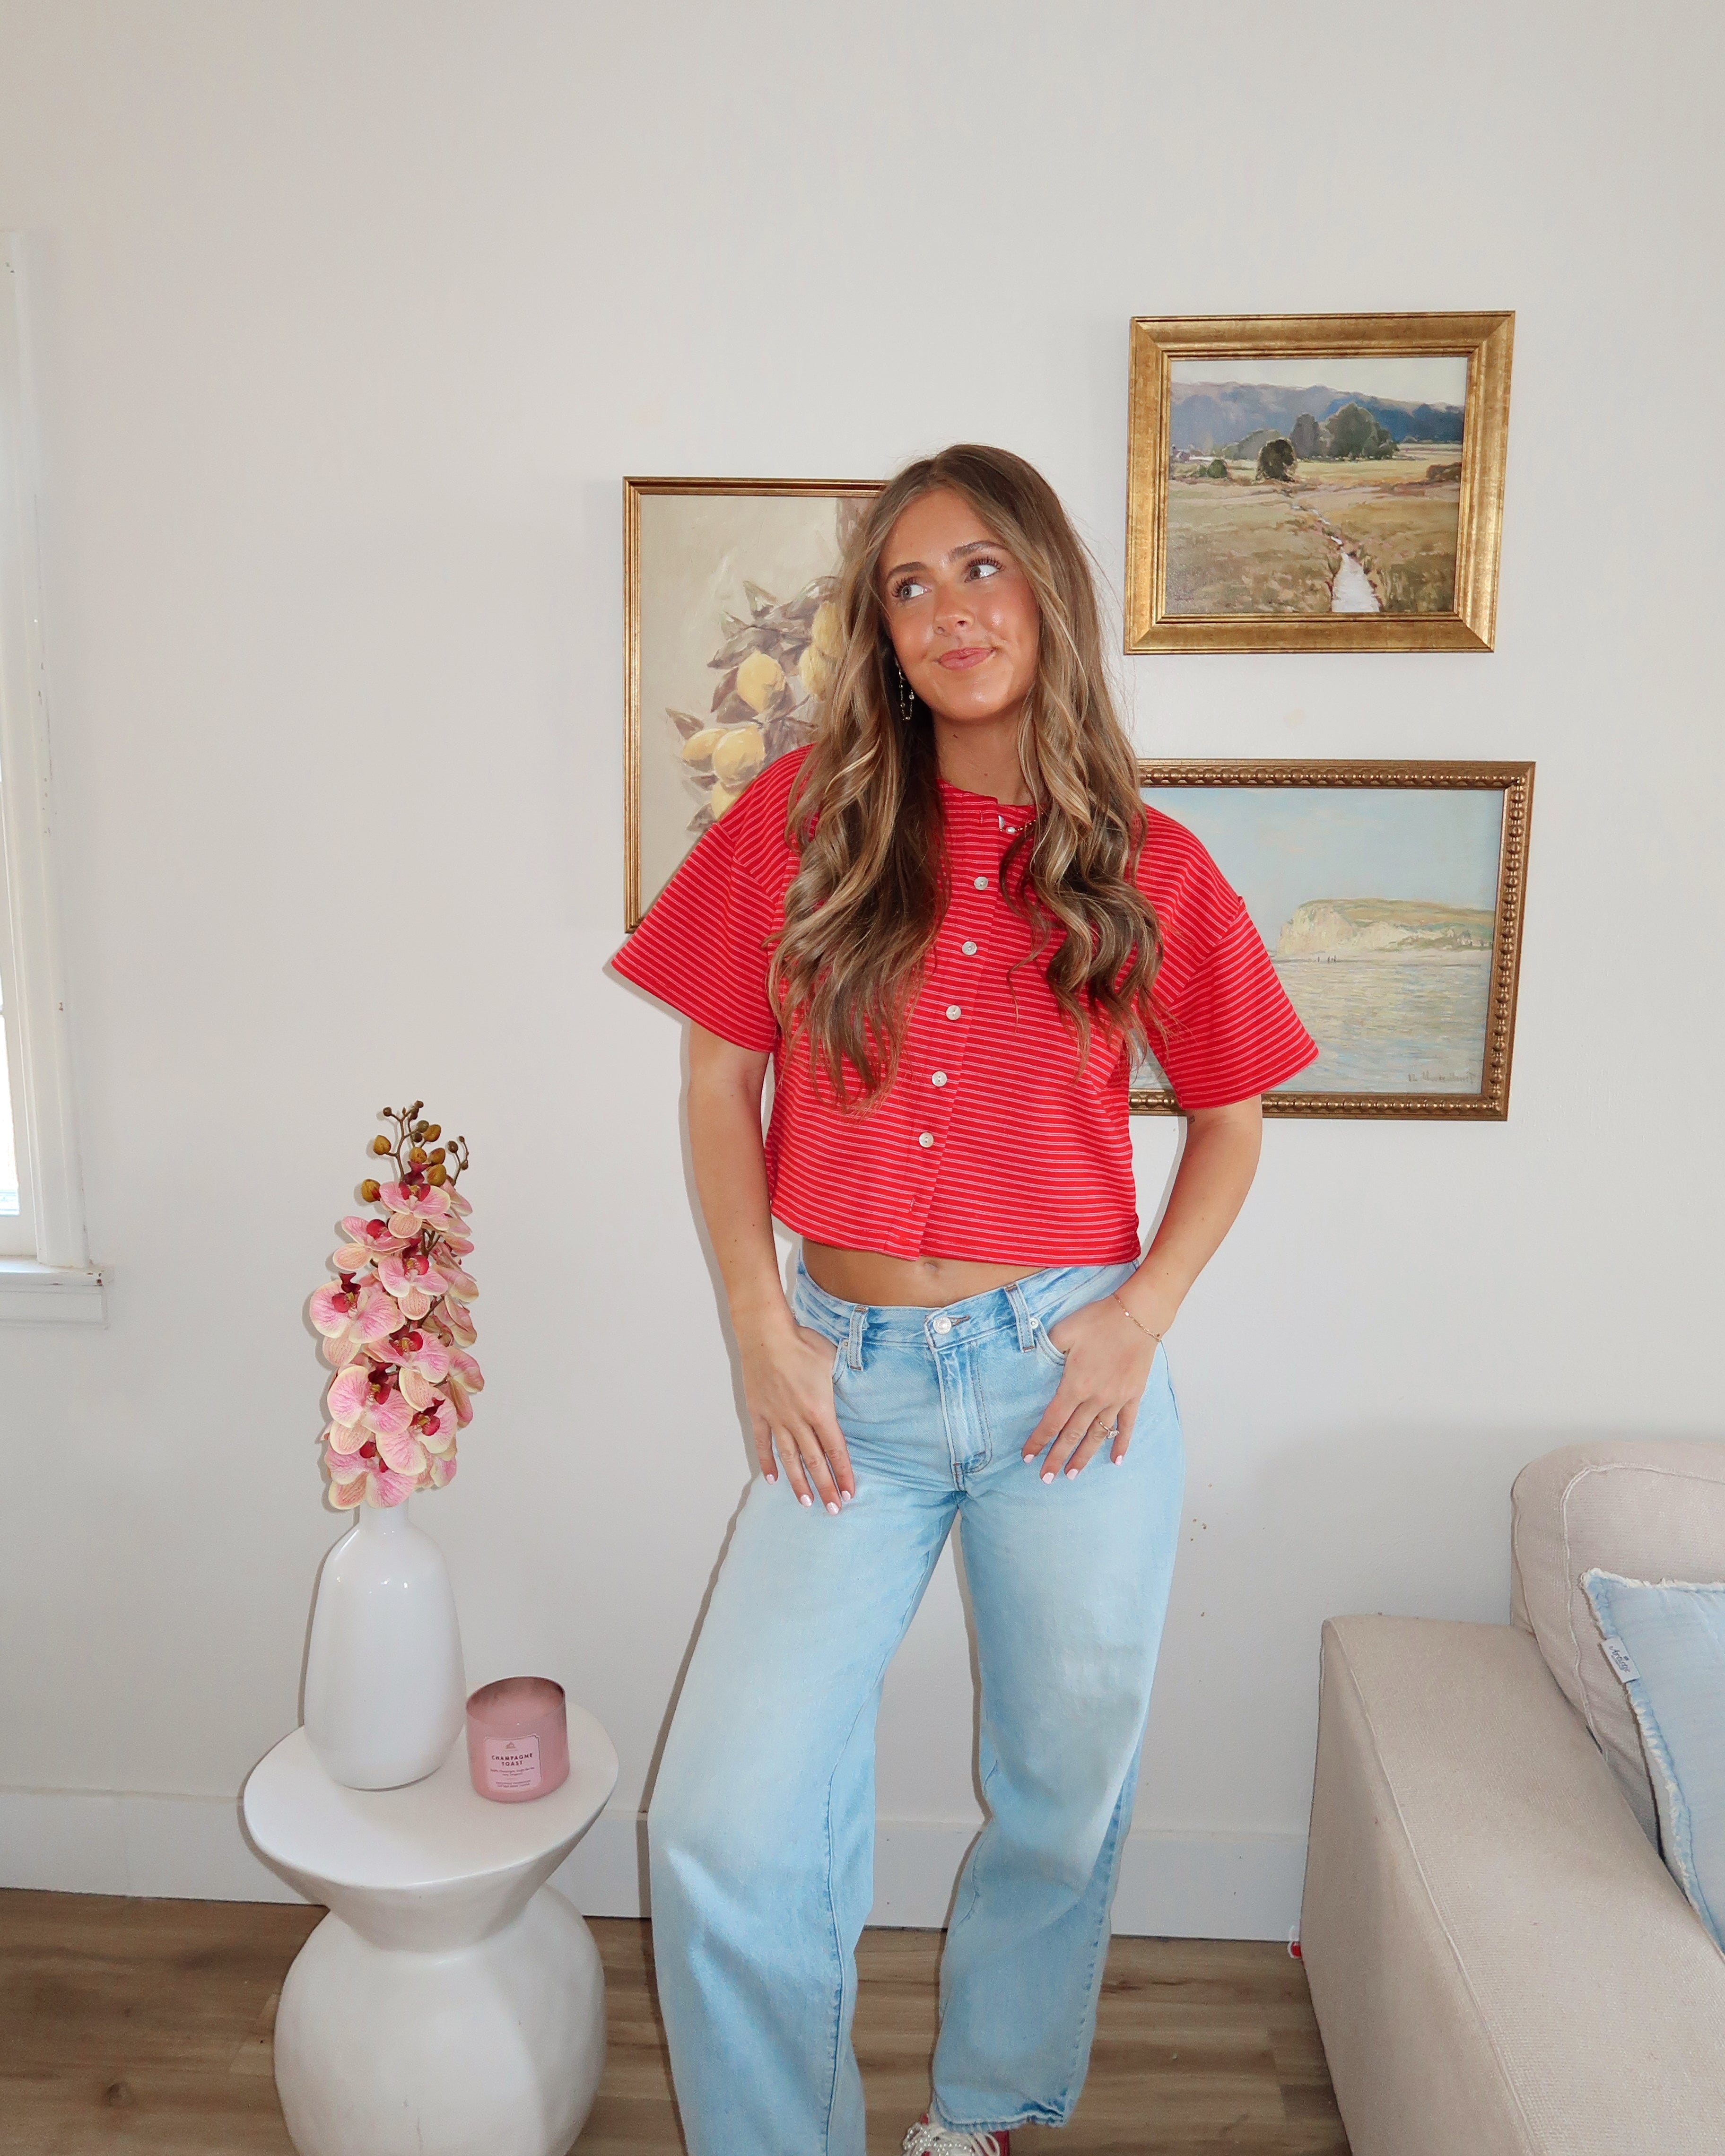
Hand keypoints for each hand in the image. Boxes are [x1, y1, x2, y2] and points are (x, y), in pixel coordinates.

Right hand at [737, 1309, 855, 1515]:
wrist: (766, 1334)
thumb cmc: (803, 1343)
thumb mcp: (834, 1361)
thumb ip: (844, 1383)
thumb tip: (859, 1394)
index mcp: (820, 1410)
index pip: (836, 1449)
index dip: (843, 1473)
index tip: (850, 1493)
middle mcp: (798, 1420)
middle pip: (814, 1461)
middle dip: (825, 1487)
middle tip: (833, 1510)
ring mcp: (776, 1418)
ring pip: (789, 1458)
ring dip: (798, 1482)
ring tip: (805, 1503)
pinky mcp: (758, 1413)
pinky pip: (762, 1443)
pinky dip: (766, 1462)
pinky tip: (771, 1480)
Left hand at [1023, 1293, 1160, 1482]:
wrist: (1137, 1314)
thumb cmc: (1098, 1320)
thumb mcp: (1064, 1330)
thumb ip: (1046, 1349)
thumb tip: (1030, 1361)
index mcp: (1075, 1384)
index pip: (1052, 1420)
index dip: (1039, 1440)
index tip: (1027, 1457)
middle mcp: (1096, 1398)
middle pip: (1073, 1434)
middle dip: (1057, 1457)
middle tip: (1046, 1478)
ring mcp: (1117, 1399)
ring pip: (1098, 1435)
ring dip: (1085, 1457)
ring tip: (1073, 1475)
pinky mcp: (1134, 1396)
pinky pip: (1127, 1425)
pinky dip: (1122, 1444)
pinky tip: (1116, 1460)